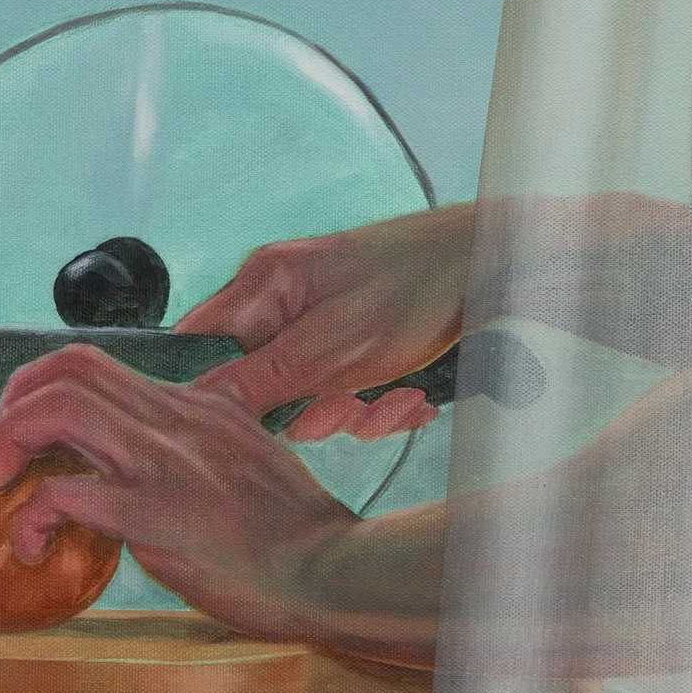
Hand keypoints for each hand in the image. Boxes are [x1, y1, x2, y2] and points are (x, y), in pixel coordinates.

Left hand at [0, 345, 360, 639]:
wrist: (332, 571)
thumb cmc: (297, 534)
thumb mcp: (249, 458)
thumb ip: (202, 445)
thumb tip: (151, 461)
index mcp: (200, 404)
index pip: (103, 364)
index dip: (46, 389)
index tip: (32, 431)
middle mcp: (177, 418)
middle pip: (70, 365)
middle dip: (14, 400)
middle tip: (1, 450)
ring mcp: (164, 462)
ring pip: (56, 408)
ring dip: (6, 439)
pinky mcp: (152, 513)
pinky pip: (62, 492)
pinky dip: (30, 515)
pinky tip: (34, 545)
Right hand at [177, 203, 474, 440]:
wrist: (494, 268)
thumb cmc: (421, 290)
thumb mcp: (336, 347)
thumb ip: (263, 377)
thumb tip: (200, 405)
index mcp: (263, 282)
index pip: (197, 344)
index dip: (216, 392)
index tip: (253, 423)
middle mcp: (281, 295)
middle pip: (253, 379)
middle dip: (307, 410)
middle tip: (348, 410)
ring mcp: (316, 316)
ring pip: (303, 393)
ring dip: (351, 412)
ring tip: (397, 400)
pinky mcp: (348, 337)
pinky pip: (339, 389)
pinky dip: (375, 403)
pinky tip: (409, 397)